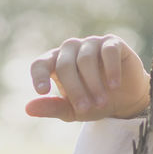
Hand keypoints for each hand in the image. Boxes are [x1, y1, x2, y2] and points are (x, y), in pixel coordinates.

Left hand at [26, 35, 150, 122]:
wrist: (124, 100)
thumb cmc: (93, 103)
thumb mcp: (72, 110)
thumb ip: (52, 108)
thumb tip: (28, 109)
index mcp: (56, 64)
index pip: (40, 64)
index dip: (39, 75)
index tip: (43, 91)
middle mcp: (70, 49)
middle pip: (65, 65)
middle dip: (75, 90)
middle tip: (85, 109)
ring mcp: (91, 43)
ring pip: (85, 59)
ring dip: (93, 84)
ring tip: (101, 103)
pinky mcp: (112, 43)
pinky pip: (108, 51)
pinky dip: (110, 69)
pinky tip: (114, 86)